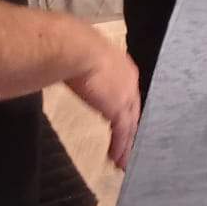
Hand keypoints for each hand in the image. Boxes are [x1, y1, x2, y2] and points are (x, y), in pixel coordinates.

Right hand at [69, 37, 141, 168]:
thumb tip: (73, 70)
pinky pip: (122, 134)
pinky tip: (117, 159)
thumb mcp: (84, 55)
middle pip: (133, 111)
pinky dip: (120, 147)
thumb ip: (84, 67)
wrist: (76, 48)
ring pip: (130, 126)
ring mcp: (126, 96)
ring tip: (124, 160)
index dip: (126, 109)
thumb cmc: (73, 44)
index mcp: (122, 66)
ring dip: (127, 144)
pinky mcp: (118, 109)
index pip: (128, 93)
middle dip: (131, 130)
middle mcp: (129, 81)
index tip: (123, 120)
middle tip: (130, 145)